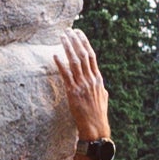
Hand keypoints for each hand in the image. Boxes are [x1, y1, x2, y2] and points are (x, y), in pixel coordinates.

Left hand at [53, 32, 110, 146]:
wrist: (96, 129)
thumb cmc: (98, 115)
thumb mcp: (103, 99)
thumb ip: (101, 89)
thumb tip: (101, 85)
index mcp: (98, 79)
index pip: (92, 56)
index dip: (85, 43)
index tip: (79, 33)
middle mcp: (91, 80)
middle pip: (83, 55)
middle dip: (76, 41)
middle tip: (68, 30)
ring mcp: (82, 86)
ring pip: (75, 62)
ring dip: (68, 48)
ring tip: (62, 37)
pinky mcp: (73, 93)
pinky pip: (66, 75)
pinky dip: (60, 64)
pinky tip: (55, 55)